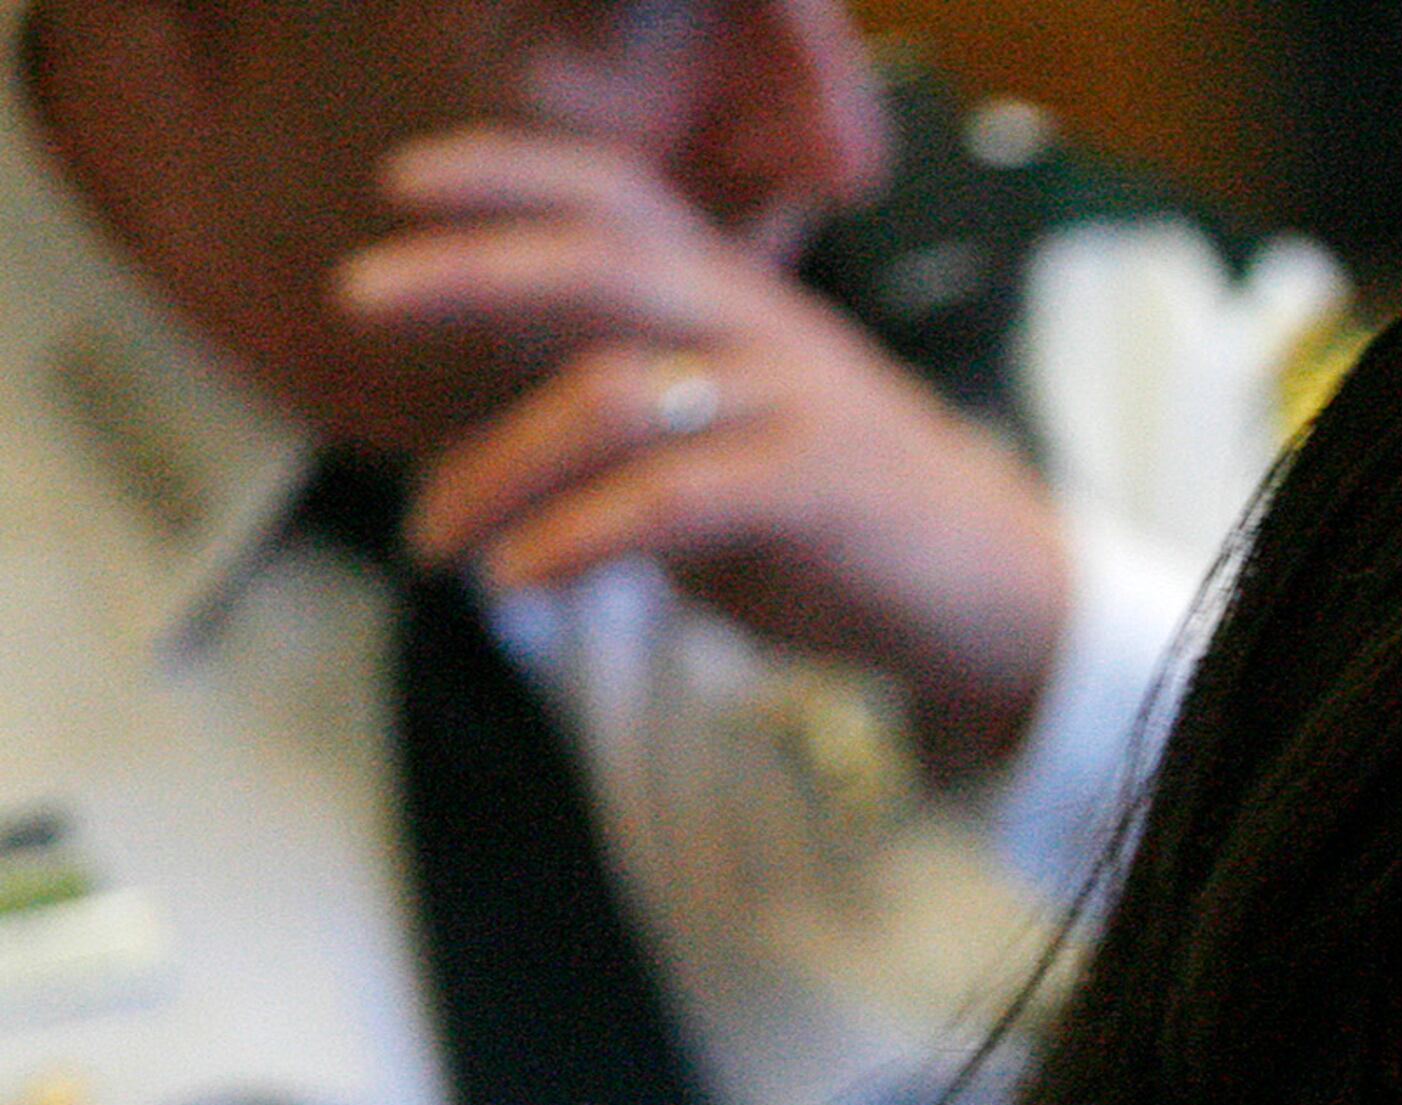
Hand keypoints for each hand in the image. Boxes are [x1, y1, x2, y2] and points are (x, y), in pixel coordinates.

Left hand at [338, 126, 1071, 777]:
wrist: (1004, 594)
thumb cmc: (846, 521)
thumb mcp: (730, 441)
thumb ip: (629, 423)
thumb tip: (485, 444)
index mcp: (738, 299)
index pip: (615, 198)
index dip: (504, 175)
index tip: (400, 187)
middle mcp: (761, 327)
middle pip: (596, 264)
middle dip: (466, 270)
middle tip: (359, 296)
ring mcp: (792, 402)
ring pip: (609, 395)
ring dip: (494, 466)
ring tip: (432, 541)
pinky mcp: (817, 488)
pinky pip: (669, 500)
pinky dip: (575, 539)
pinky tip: (518, 577)